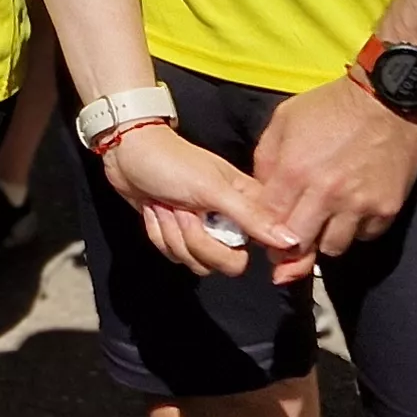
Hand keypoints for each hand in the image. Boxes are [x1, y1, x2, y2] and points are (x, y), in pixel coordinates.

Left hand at [98, 124, 308, 281]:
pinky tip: (155, 211)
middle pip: (226, 262)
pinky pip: (173, 256)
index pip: (264, 246)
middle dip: (196, 240)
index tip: (220, 230)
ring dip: (173, 234)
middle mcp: (229, 221)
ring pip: (197, 262)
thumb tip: (291, 240)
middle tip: (184, 210)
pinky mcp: (178, 236)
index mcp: (248, 204)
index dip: (246, 249)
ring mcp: (203, 230)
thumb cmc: (169, 161)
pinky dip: (159, 234)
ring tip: (167, 205)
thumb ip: (252, 217)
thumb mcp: (213, 188)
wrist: (126, 154)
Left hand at [252, 75, 416, 258]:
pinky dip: (354, 230)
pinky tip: (351, 212)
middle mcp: (326, 194)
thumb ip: (266, 160)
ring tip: (323, 222)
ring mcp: (359, 205)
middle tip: (290, 242)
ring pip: (332, 249)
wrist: (388, 100)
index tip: (266, 233)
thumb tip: (261, 195)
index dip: (263, 231)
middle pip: (298, 245)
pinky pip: (363, 237)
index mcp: (295, 171)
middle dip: (289, 248)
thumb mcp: (284, 121)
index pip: (269, 221)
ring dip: (323, 240)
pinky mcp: (386, 210)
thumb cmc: (331, 107)